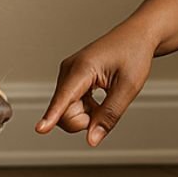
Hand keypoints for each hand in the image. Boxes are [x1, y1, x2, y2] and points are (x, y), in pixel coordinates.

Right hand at [36, 21, 157, 145]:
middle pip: (64, 112)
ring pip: (67, 111)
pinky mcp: (71, 79)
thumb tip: (92, 140)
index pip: (64, 98)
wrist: (137, 36)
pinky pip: (71, 105)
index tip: (40, 129)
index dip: (52, 116)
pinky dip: (86, 109)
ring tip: (107, 99)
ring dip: (87, 114)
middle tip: (107, 110)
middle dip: (84, 120)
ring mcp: (68, 74)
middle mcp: (69, 70)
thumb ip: (109, 115)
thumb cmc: (134, 55)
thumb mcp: (128, 88)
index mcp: (83, 68)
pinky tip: (100, 99)